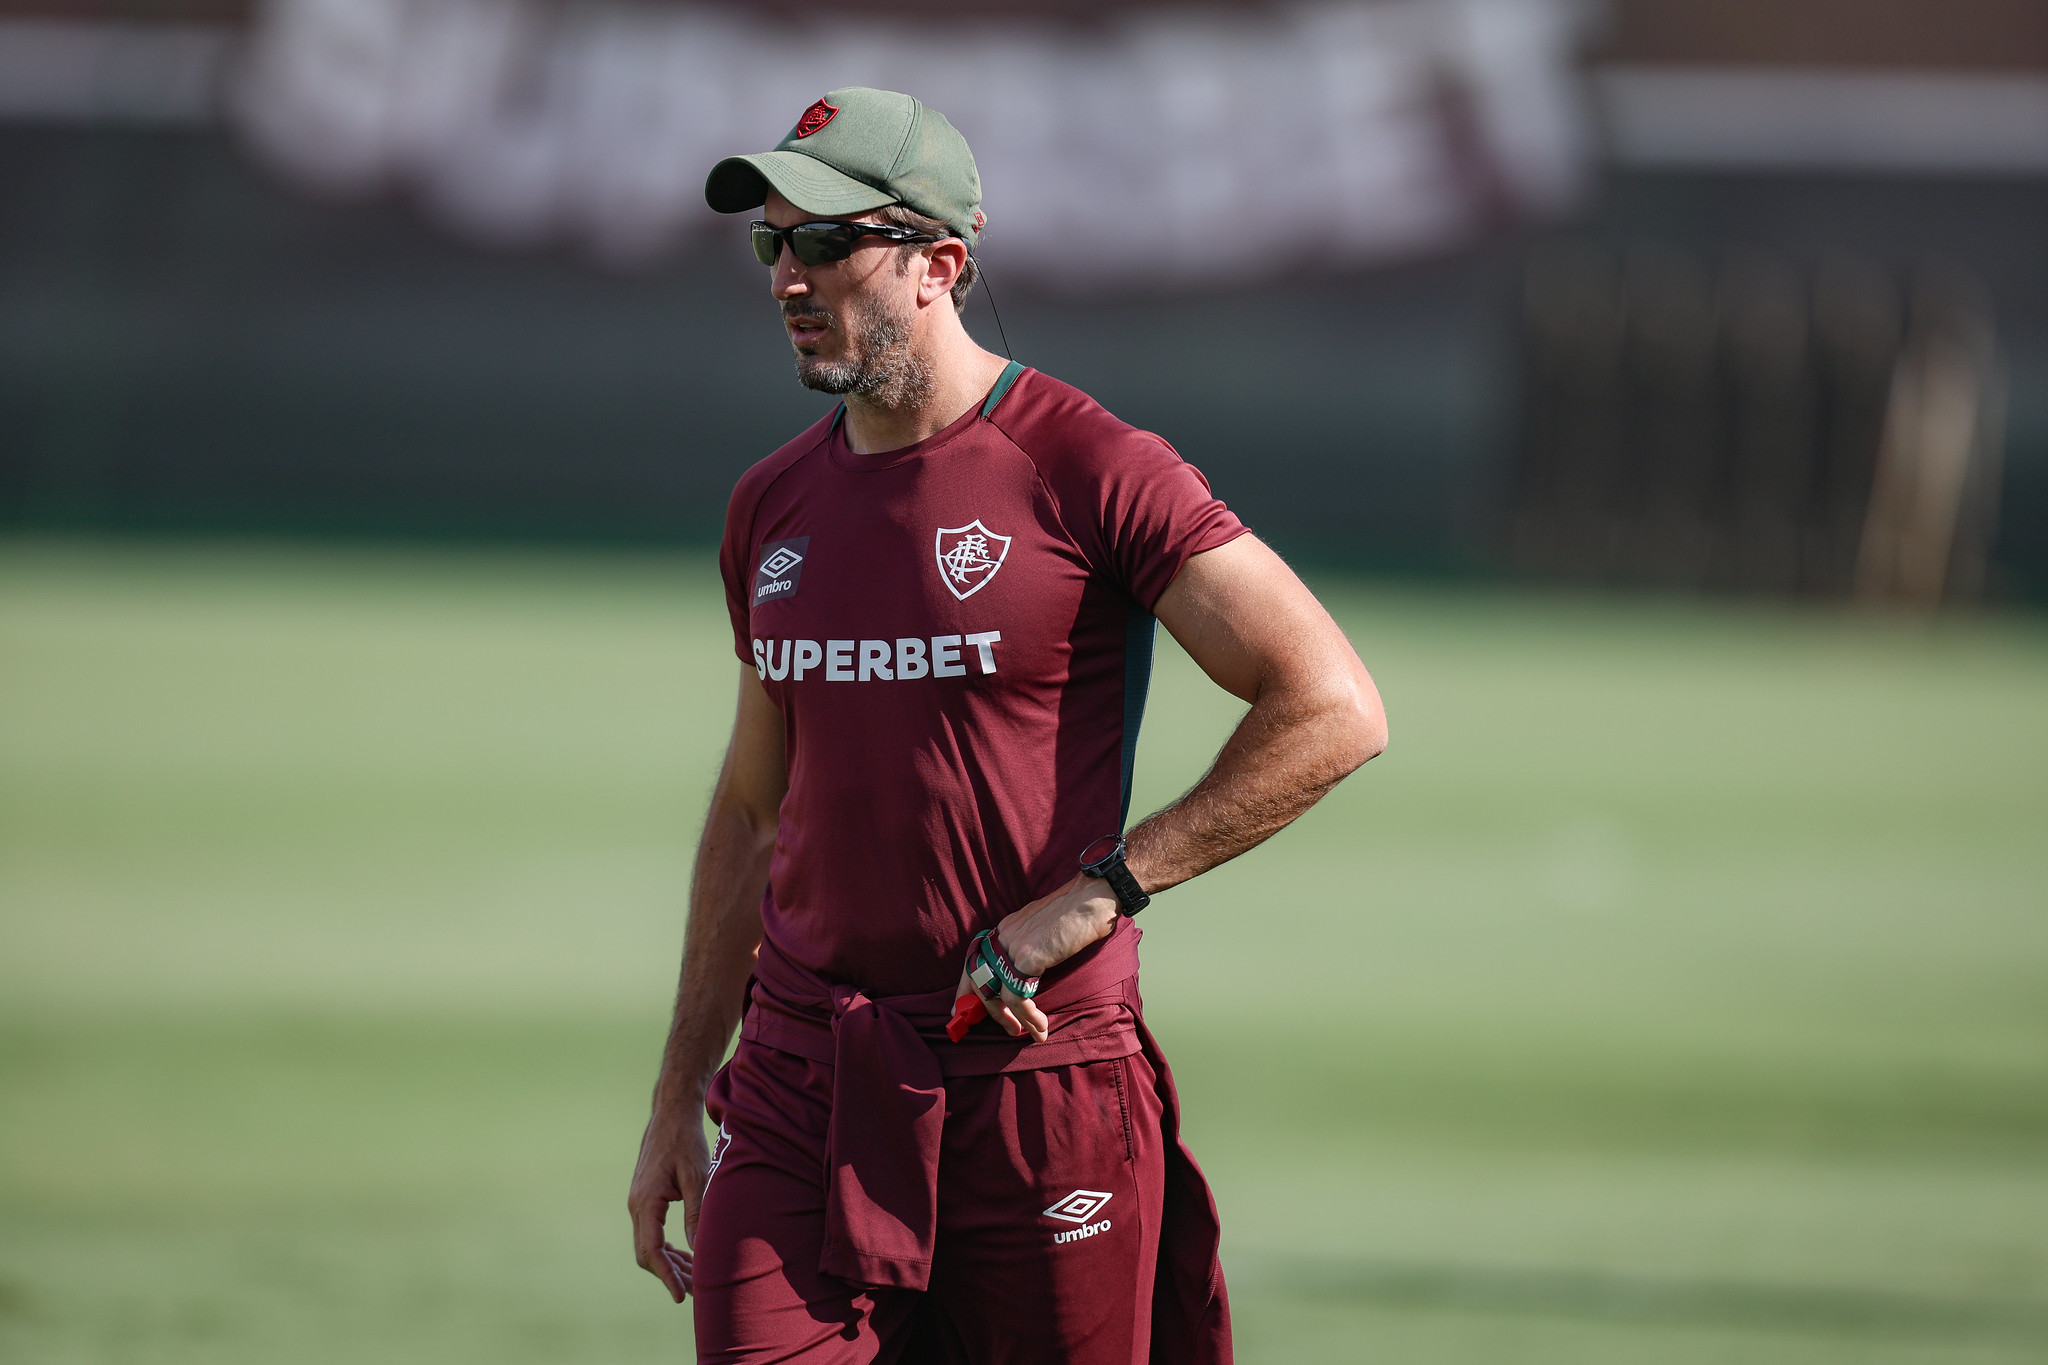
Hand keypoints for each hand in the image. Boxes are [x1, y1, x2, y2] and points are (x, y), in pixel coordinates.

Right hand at [627, 1100, 710, 1302]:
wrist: (670, 1116)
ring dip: (669, 1263)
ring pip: (648, 1246)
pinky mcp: (644, 1201)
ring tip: (694, 1277)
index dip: (666, 1275)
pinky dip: (666, 1248)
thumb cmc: (685, 1142)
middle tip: (696, 1290)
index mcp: (646, 1201)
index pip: (652, 1249)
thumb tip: (699, 1249)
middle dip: (670, 1274)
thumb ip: (696, 1213)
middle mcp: (636, 1206)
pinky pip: (650, 1234)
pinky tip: (685, 1255)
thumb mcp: (697, 1176)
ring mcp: (638, 1204)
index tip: (680, 1295)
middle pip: (646, 1253)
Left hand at [953, 873, 1119, 1043]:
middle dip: (989, 1012)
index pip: (974, 962)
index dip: (965, 989)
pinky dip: (1029, 1017)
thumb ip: (1031, 947)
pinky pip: (1018, 997)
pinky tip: (1041, 1025)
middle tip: (1009, 1029)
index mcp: (1005, 930)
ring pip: (996, 994)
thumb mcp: (1044, 929)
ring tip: (1029, 1032)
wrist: (1094, 896)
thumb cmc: (1078, 913)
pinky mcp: (1029, 957)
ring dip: (1010, 1020)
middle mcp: (1003, 937)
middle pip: (979, 980)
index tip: (961, 1010)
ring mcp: (1013, 946)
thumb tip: (1029, 972)